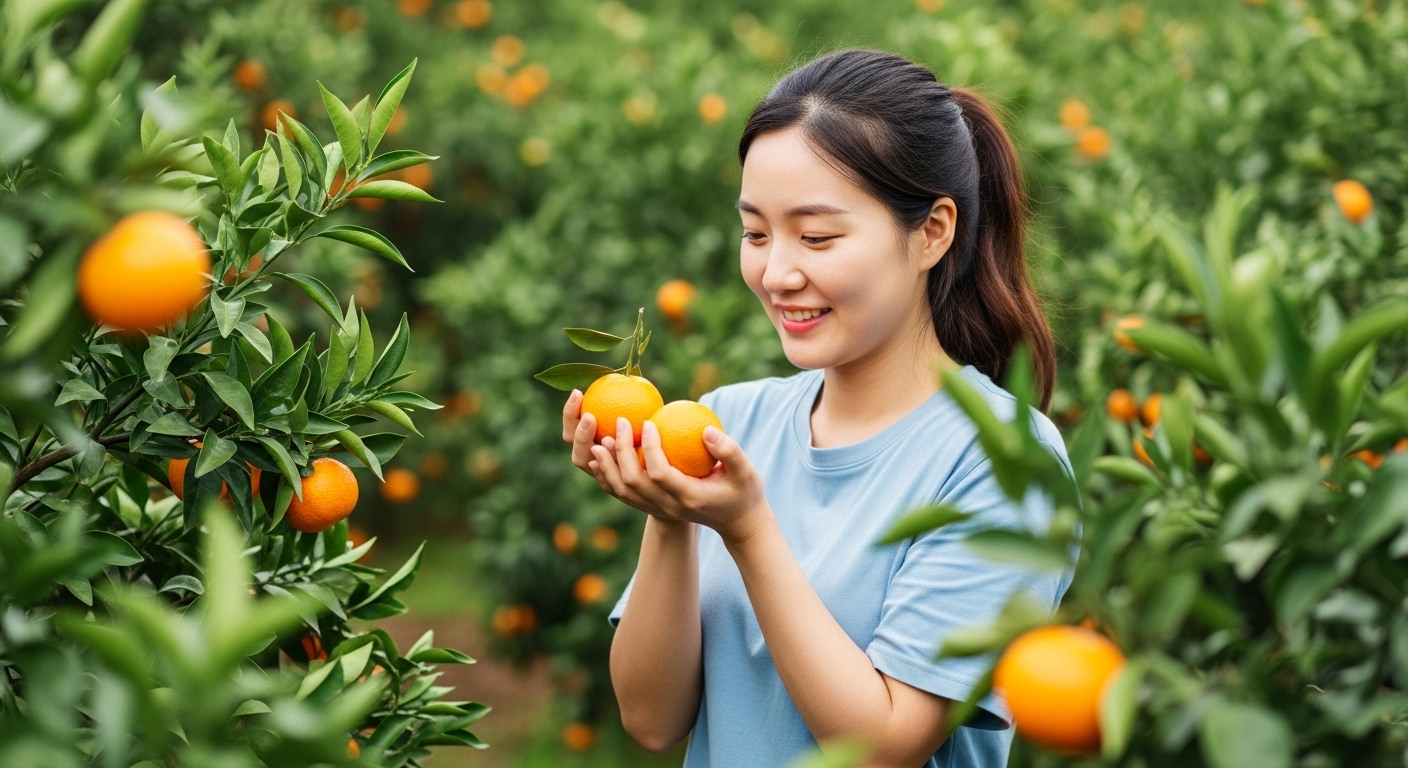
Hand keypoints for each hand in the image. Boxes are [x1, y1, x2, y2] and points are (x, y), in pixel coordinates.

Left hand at [562, 391, 769, 543]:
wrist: (736, 523)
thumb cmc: (744, 492)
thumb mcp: (747, 472)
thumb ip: (730, 451)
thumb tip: (706, 429)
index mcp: (689, 497)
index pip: (660, 473)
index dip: (650, 448)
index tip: (649, 422)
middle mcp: (669, 507)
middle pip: (634, 483)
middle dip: (622, 452)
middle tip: (620, 423)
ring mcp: (659, 510)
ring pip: (623, 492)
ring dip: (608, 467)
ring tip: (599, 440)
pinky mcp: (654, 508)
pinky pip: (624, 494)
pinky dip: (608, 477)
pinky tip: (601, 457)